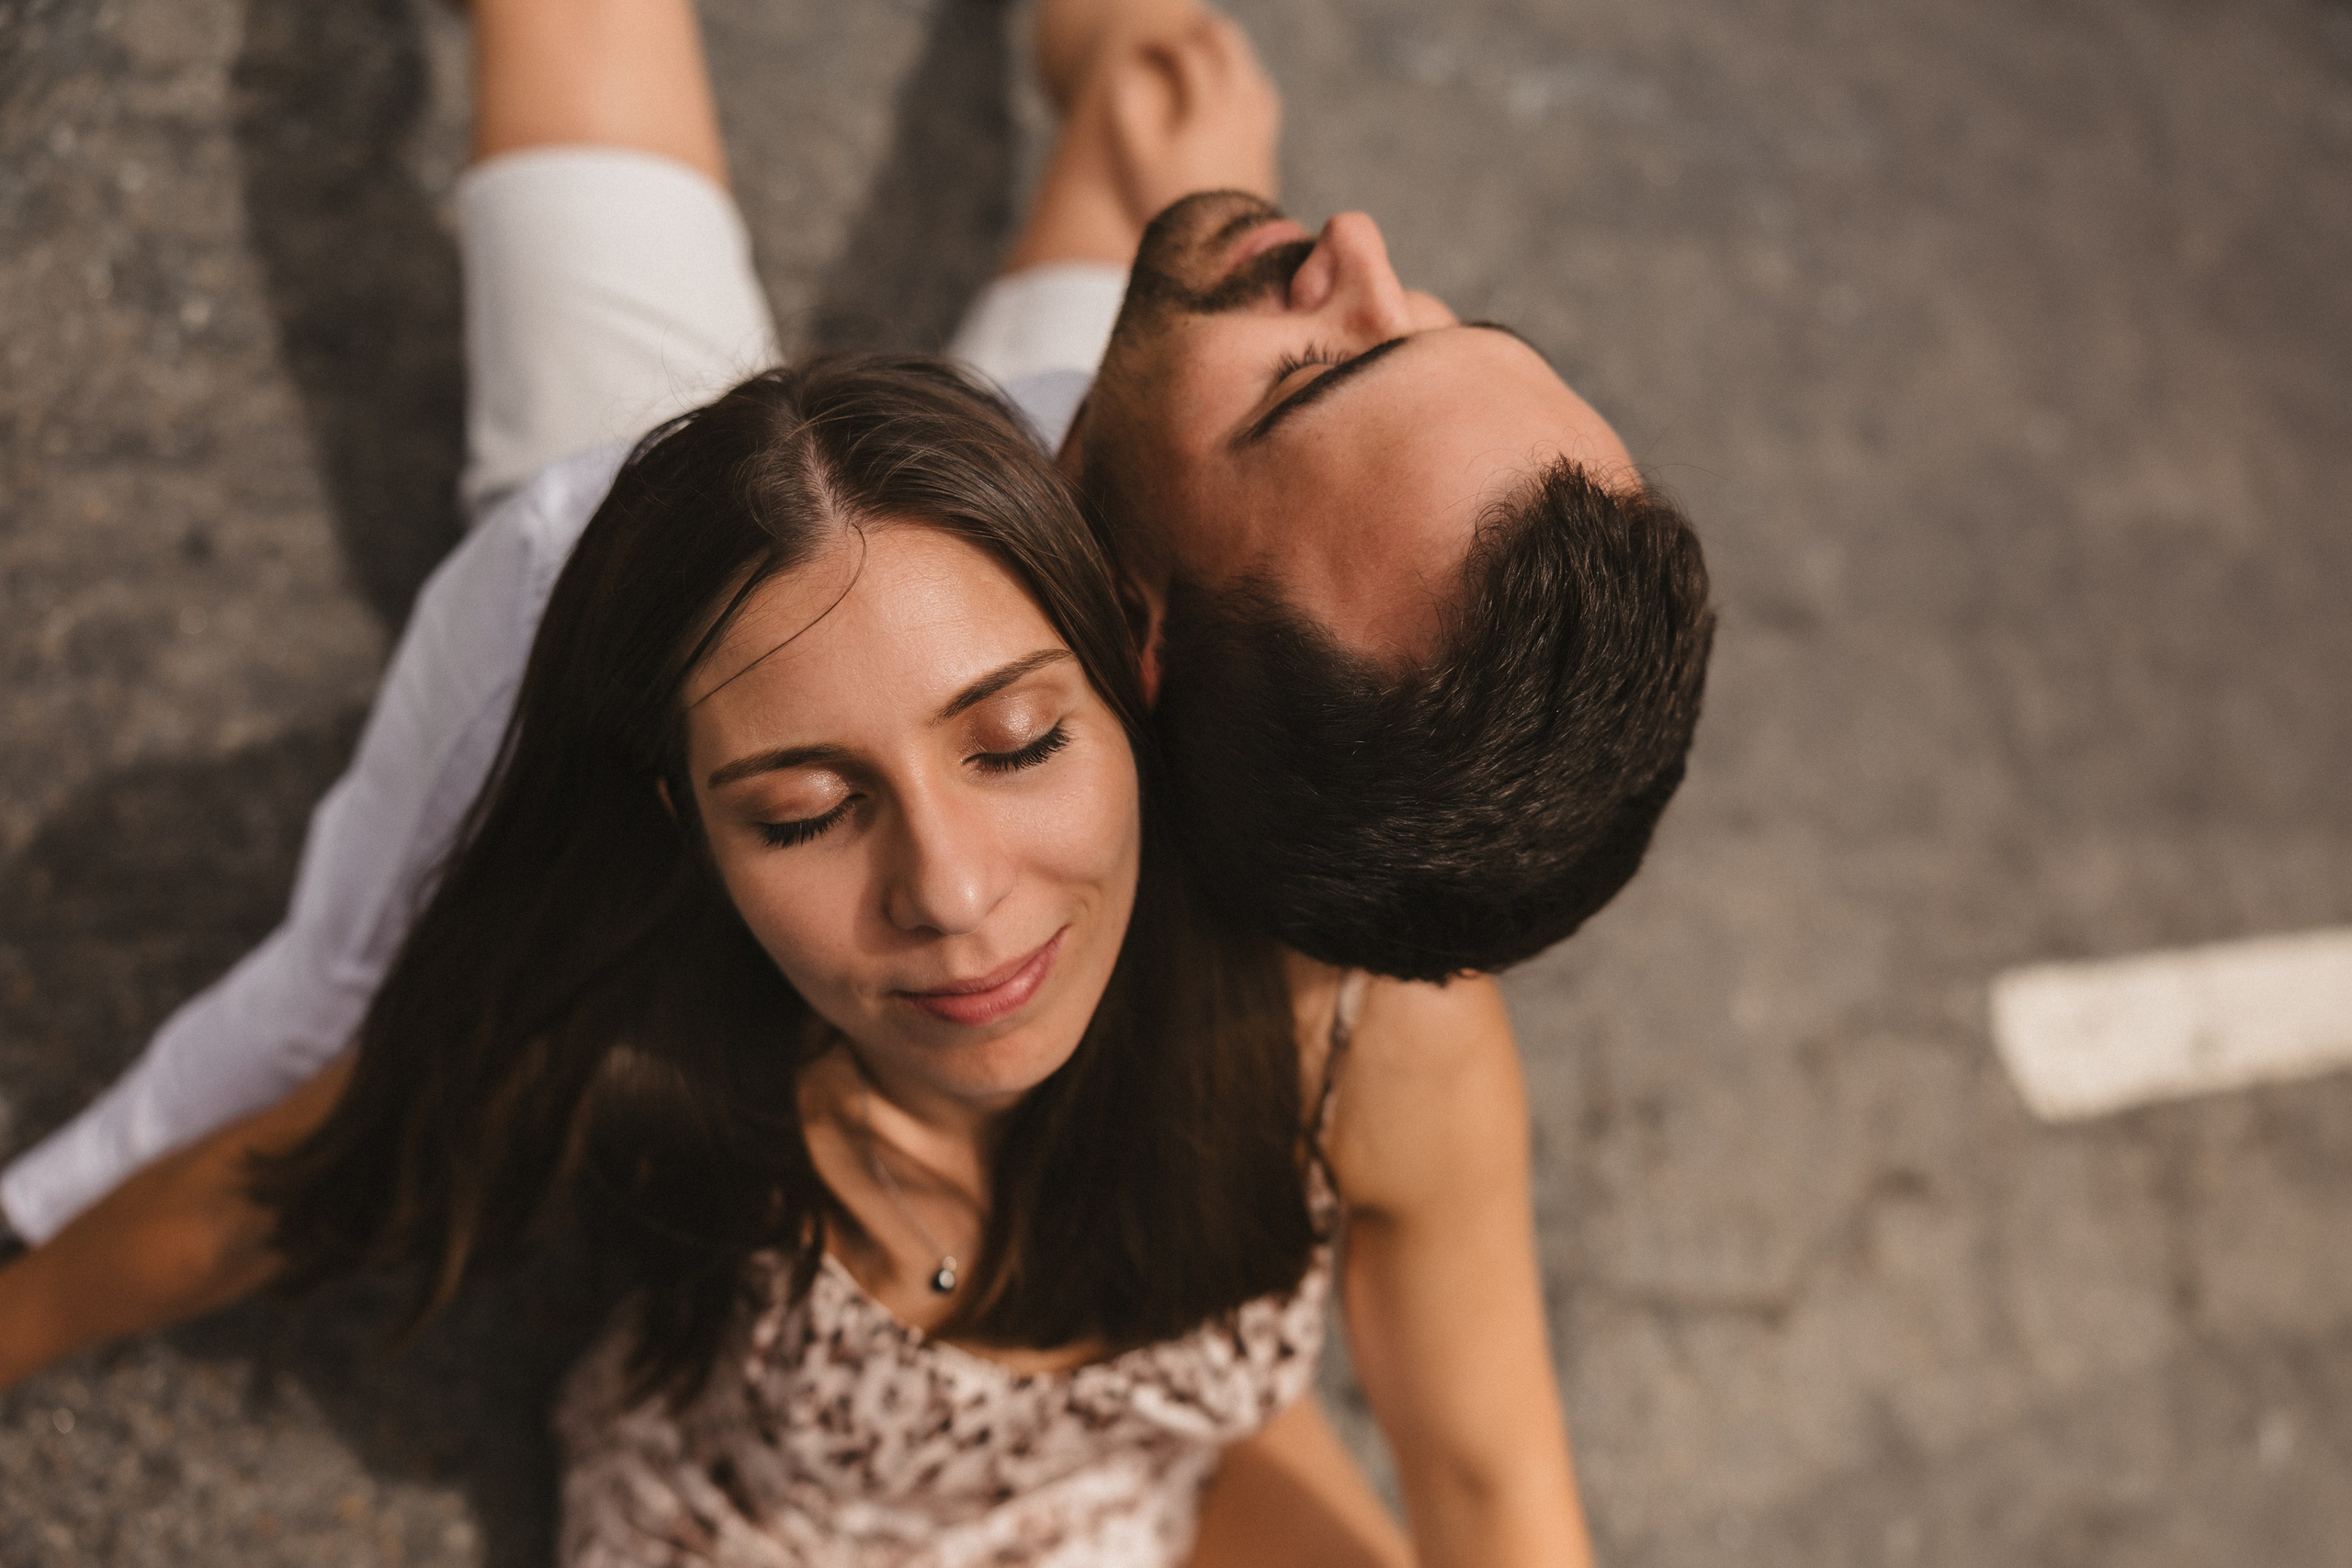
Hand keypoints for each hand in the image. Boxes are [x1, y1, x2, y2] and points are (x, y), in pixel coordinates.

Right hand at [1099, 10, 1281, 223]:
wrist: (1217, 259)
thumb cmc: (1169, 207)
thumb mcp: (1136, 160)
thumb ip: (1126, 111)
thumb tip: (1123, 74)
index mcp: (1209, 109)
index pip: (1189, 57)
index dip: (1163, 46)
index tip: (1144, 48)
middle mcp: (1241, 115)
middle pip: (1231, 55)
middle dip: (1210, 35)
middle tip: (1194, 26)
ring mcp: (1258, 136)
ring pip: (1253, 78)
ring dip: (1236, 57)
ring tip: (1221, 52)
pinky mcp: (1265, 158)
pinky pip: (1265, 105)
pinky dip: (1252, 86)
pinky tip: (1242, 97)